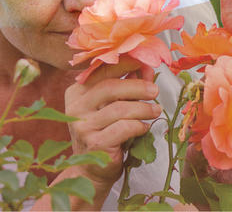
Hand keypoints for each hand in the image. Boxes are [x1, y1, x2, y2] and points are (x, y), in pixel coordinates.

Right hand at [64, 58, 161, 186]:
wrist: (92, 169)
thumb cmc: (105, 133)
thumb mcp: (112, 106)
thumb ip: (126, 86)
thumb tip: (147, 68)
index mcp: (77, 92)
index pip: (101, 71)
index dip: (125, 64)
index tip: (144, 61)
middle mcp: (76, 107)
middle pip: (110, 87)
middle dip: (137, 86)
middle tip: (155, 90)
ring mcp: (83, 126)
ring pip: (120, 108)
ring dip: (143, 108)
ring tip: (155, 110)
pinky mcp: (95, 143)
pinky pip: (124, 128)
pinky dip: (139, 125)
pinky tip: (144, 127)